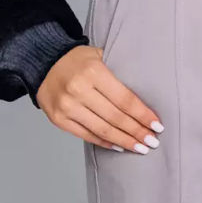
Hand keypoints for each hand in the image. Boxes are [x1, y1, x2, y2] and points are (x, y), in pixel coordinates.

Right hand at [36, 44, 164, 153]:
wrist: (44, 62)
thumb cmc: (79, 59)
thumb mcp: (100, 55)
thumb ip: (119, 71)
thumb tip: (146, 96)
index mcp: (93, 71)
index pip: (124, 99)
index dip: (143, 114)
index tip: (157, 125)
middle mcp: (79, 90)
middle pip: (115, 117)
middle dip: (137, 131)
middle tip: (153, 141)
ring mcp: (67, 107)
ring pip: (102, 130)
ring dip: (124, 141)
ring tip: (140, 147)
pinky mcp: (59, 119)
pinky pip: (86, 135)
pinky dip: (105, 142)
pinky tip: (119, 146)